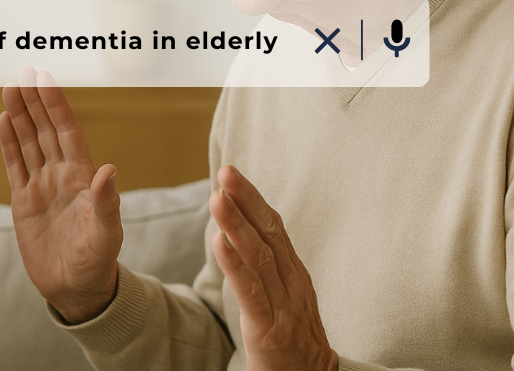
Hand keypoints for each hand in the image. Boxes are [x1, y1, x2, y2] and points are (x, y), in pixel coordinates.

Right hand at [0, 67, 122, 323]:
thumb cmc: (97, 263)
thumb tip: (109, 170)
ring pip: (29, 141)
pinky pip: (15, 164)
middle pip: (46, 129)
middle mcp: (62, 175)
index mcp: (83, 178)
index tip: (45, 79)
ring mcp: (42, 186)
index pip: (67, 132)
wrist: (76, 289)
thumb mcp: (107, 235)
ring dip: (20, 115)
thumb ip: (106, 203)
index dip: (56, 105)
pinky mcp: (24, 201)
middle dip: (35, 100)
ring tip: (9, 87)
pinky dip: (9, 142)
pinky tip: (3, 120)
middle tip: (23, 71)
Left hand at [209, 165, 337, 370]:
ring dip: (236, 225)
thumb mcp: (287, 299)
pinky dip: (234, 265)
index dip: (253, 199)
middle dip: (246, 200)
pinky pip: (251, 293)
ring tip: (217, 198)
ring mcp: (284, 307)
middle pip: (269, 234)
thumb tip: (245, 235)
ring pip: (259, 258)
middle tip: (225, 171)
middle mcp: (293, 284)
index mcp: (296, 275)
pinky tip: (219, 242)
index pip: (275, 228)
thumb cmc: (295, 343)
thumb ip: (272, 270)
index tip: (233, 173)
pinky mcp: (269, 330)